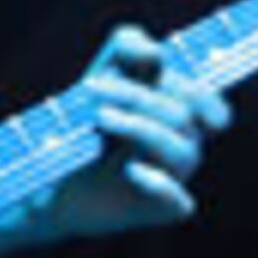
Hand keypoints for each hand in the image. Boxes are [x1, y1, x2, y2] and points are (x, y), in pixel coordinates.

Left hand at [39, 25, 232, 238]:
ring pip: (184, 153)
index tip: (158, 73)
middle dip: (138, 97)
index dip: (199, 93)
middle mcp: (181, 149)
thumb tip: (155, 53)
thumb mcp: (102, 72)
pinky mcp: (156, 211)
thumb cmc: (80, 121)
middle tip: (91, 88)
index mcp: (178, 117)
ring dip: (140, 127)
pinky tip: (132, 170)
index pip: (212, 107)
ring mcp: (172, 181)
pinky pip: (180, 203)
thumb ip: (128, 45)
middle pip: (184, 118)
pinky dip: (160, 184)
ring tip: (98, 117)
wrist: (44, 175)